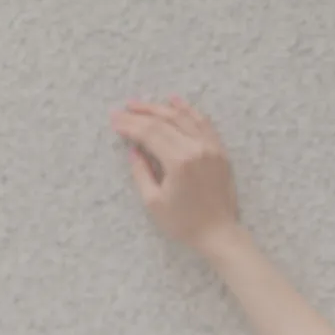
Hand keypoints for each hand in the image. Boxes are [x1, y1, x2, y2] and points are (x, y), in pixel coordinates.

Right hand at [110, 94, 240, 252]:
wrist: (219, 233)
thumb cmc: (184, 223)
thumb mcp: (154, 202)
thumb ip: (141, 172)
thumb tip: (133, 150)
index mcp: (179, 161)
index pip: (149, 133)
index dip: (129, 125)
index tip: (114, 119)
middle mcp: (197, 149)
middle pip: (164, 122)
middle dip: (140, 114)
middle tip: (122, 109)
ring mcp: (211, 148)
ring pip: (183, 118)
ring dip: (160, 108)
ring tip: (140, 103)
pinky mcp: (220, 152)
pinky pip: (204, 124)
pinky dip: (189, 111)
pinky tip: (175, 101)